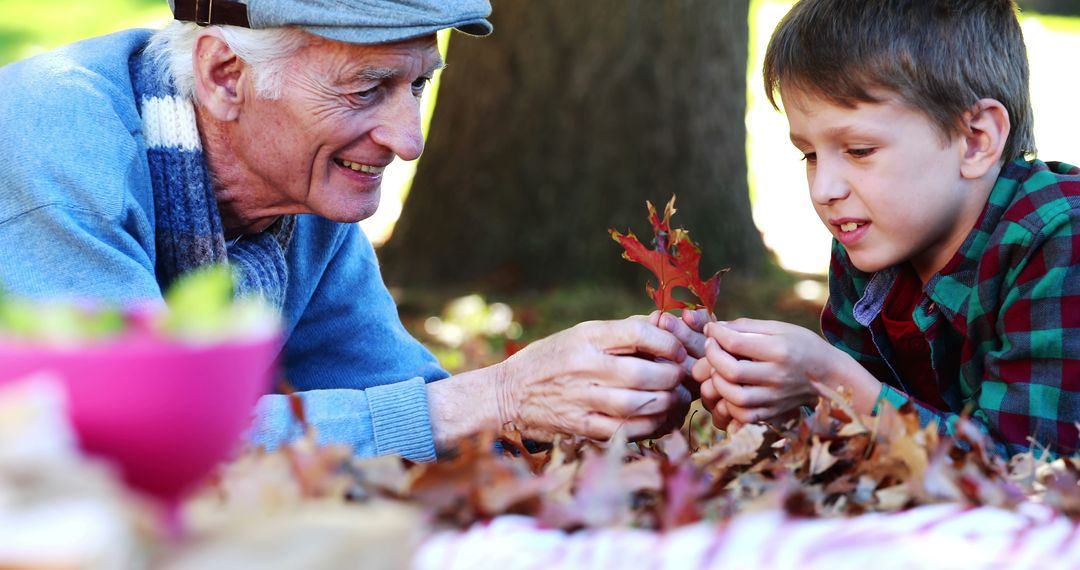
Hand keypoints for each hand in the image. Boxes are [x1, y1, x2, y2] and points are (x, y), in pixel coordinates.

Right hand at [498, 317, 688, 441]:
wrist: (508, 394)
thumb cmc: (551, 358)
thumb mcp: (580, 333)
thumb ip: (622, 330)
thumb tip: (665, 323)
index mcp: (587, 337)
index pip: (639, 333)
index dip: (668, 342)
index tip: (676, 349)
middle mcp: (586, 366)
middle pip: (646, 372)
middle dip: (673, 376)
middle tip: (681, 377)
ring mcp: (583, 399)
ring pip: (642, 404)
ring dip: (668, 403)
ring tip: (675, 398)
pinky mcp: (582, 427)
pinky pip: (628, 430)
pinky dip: (651, 426)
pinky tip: (658, 419)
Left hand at [691, 318, 831, 425]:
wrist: (832, 377)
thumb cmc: (804, 347)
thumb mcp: (780, 329)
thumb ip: (747, 327)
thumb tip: (715, 328)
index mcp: (780, 350)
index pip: (736, 343)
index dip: (717, 335)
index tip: (712, 330)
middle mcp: (778, 376)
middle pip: (732, 372)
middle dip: (713, 358)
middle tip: (712, 348)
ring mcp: (775, 399)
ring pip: (734, 398)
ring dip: (718, 383)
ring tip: (718, 370)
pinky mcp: (773, 414)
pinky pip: (743, 416)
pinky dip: (729, 404)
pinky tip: (729, 390)